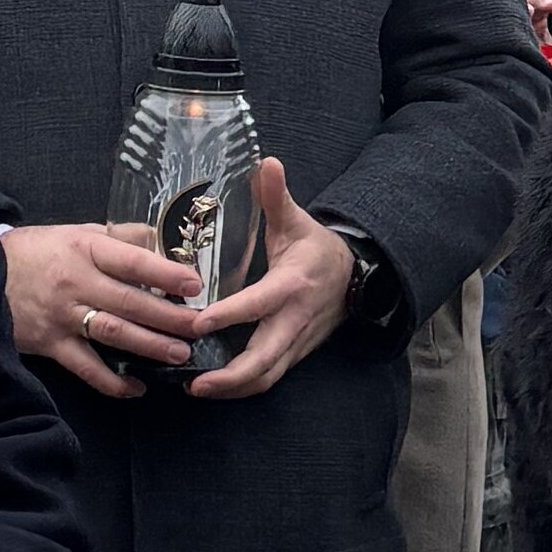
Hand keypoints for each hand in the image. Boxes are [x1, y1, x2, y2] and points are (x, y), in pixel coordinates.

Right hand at [4, 223, 204, 398]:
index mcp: (85, 249)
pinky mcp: (50, 344)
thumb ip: (121, 238)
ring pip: (113, 334)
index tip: (194, 285)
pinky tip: (136, 387)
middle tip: (199, 328)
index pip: (132, 261)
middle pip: (130, 302)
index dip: (165, 274)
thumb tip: (165, 240)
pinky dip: (111, 381)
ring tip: (179, 354)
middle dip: (169, 318)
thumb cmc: (39, 251)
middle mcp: (76, 283)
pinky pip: (85, 367)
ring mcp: (62, 316)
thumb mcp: (78, 232)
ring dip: (149, 346)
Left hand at [188, 159, 354, 398]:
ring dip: (234, 388)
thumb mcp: (298, 221)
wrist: (358, 277)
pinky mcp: (295, 353)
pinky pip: (270, 377)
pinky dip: (243, 386)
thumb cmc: (317, 249)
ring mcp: (297, 341)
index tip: (197, 324)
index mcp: (292, 284)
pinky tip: (215, 386)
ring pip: (267, 376)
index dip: (229, 316)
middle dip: (230, 376)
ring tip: (198, 390)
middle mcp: (295, 319)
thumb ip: (277, 196)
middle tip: (193, 382)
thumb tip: (265, 161)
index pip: (259, 304)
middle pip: (264, 358)